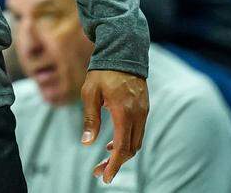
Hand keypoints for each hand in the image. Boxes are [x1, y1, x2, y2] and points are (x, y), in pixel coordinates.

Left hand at [81, 69, 148, 183]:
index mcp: (123, 112)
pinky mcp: (144, 109)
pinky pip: (138, 132)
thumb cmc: (102, 72)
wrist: (123, 53)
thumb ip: (90, 118)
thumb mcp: (89, 93)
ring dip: (122, 153)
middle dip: (116, 163)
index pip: (122, 147)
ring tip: (104, 159)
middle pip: (131, 149)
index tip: (104, 176)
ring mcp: (143, 112)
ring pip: (136, 142)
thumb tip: (86, 142)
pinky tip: (112, 143)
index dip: (114, 164)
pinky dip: (127, 141)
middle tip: (99, 171)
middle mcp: (137, 115)